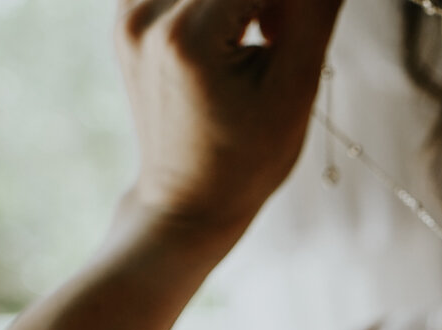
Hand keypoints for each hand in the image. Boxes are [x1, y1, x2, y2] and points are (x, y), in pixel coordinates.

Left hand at [115, 0, 343, 235]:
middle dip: (270, 0)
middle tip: (278, 36)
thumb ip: (314, 13)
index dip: (293, 2)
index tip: (300, 27)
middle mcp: (146, 13)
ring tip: (260, 37)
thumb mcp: (294, 89)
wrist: (191, 198)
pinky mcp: (128, 13)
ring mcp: (129, 11)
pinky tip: (234, 31)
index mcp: (188, 36)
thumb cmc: (248, 157)